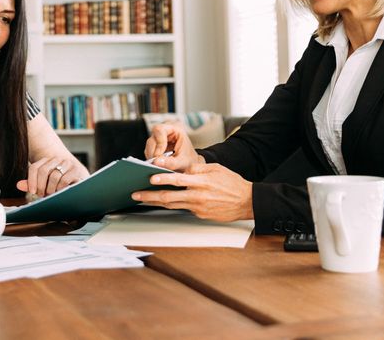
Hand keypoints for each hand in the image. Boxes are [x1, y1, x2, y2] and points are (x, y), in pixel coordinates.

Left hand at [16, 156, 88, 197]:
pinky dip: (60, 189)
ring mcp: (68, 164)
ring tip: (52, 195)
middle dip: (41, 186)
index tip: (32, 191)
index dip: (31, 180)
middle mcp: (58, 159)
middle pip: (43, 170)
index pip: (35, 167)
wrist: (81, 181)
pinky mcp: (77, 171)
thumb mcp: (45, 184)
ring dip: (51, 189)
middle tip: (42, 195)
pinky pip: (64, 180)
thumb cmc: (60, 184)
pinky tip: (60, 193)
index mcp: (48, 160)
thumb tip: (18, 185)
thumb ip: (33, 184)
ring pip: (54, 176)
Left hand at [130, 162, 253, 222]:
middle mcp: (197, 196)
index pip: (177, 180)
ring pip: (172, 205)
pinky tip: (161, 202)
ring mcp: (198, 208)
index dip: (162, 179)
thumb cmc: (232, 183)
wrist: (246, 202)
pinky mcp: (200, 215)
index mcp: (201, 182)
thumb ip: (197, 169)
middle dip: (150, 196)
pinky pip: (183, 208)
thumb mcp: (215, 169)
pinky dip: (171, 205)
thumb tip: (182, 170)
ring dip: (155, 202)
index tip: (150, 178)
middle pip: (169, 197)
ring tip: (142, 199)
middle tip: (136, 194)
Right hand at [144, 123, 202, 171]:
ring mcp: (159, 139)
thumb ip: (170, 162)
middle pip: (152, 138)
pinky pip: (148, 151)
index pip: (160, 130)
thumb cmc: (189, 161)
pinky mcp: (155, 147)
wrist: (190, 165)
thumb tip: (156, 162)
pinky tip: (158, 164)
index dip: (158, 142)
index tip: (159, 155)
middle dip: (153, 152)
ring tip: (159, 165)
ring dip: (151, 156)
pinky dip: (151, 158)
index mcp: (175, 130)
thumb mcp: (182, 162)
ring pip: (149, 145)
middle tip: (157, 163)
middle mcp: (165, 132)